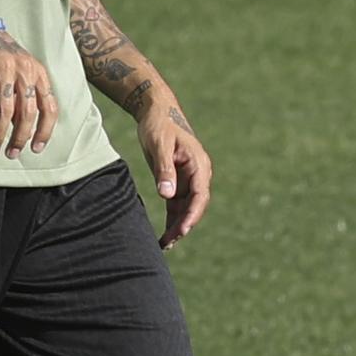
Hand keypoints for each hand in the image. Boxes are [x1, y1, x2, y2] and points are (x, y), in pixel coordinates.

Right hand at [0, 31, 57, 157]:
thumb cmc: (2, 58)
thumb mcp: (22, 72)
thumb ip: (27, 96)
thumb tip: (25, 131)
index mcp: (39, 73)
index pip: (49, 107)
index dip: (45, 131)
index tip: (36, 149)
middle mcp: (24, 70)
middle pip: (28, 112)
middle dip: (20, 137)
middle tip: (12, 154)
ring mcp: (3, 67)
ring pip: (6, 109)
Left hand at [137, 98, 212, 250]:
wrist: (156, 111)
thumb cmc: (158, 125)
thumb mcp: (158, 145)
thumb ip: (164, 170)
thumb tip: (167, 196)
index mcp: (198, 164)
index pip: (199, 195)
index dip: (192, 214)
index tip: (182, 230)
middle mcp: (198, 174)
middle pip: (194, 206)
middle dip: (184, 225)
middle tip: (169, 242)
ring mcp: (188, 179)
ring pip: (185, 209)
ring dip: (177, 226)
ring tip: (164, 245)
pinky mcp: (177, 182)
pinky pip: (176, 205)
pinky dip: (171, 220)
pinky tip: (164, 235)